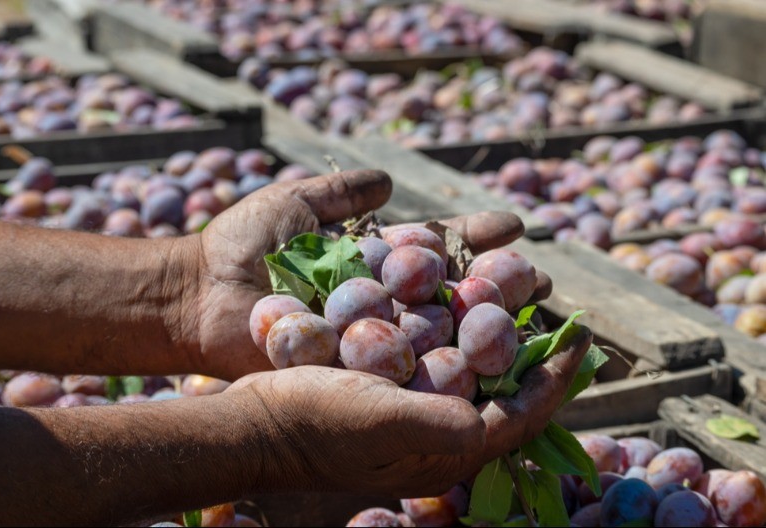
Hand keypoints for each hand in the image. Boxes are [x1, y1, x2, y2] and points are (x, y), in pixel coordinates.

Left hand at [179, 170, 545, 380]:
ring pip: (437, 333)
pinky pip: (404, 368)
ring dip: (483, 327)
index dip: (473, 237)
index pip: (434, 247)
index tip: (514, 225)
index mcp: (369, 262)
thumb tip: (390, 181)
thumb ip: (339, 195)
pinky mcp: (351, 369)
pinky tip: (485, 365)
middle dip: (494, 285)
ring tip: (529, 319)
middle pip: (447, 292)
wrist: (196, 295)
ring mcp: (368, 337)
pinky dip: (444, 365)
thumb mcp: (293, 205)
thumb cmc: (239, 246)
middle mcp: (378, 301)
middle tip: (539, 282)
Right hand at [224, 323, 590, 497]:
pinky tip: (455, 289)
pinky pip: (436, 351)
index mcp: (445, 449)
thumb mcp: (372, 422)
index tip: (584, 338)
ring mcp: (414, 406)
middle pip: (501, 386)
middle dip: (530, 347)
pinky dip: (451, 321)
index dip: (555, 379)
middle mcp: (438, 430)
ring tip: (513, 286)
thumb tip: (485, 420)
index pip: (519, 416)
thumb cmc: (312, 423)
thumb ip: (430, 424)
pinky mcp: (391, 385)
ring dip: (492, 327)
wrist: (255, 420)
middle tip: (552, 304)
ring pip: (471, 364)